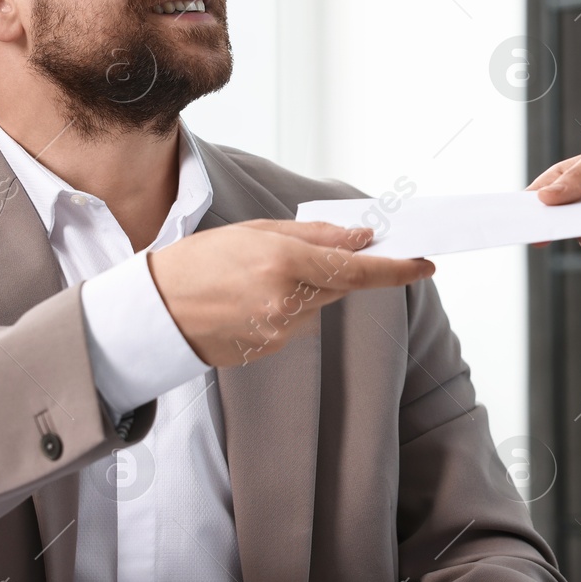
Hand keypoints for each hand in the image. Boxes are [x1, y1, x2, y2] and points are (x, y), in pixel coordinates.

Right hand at [149, 220, 433, 366]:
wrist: (155, 311)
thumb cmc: (198, 262)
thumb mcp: (254, 232)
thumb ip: (314, 235)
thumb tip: (361, 237)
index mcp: (283, 261)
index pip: (357, 270)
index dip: (397, 269)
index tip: (425, 263)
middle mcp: (287, 300)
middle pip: (339, 286)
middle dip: (333, 269)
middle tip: (297, 256)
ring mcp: (280, 331)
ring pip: (317, 306)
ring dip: (302, 290)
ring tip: (254, 280)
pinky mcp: (272, 349)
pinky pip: (296, 324)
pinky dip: (283, 310)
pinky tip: (247, 303)